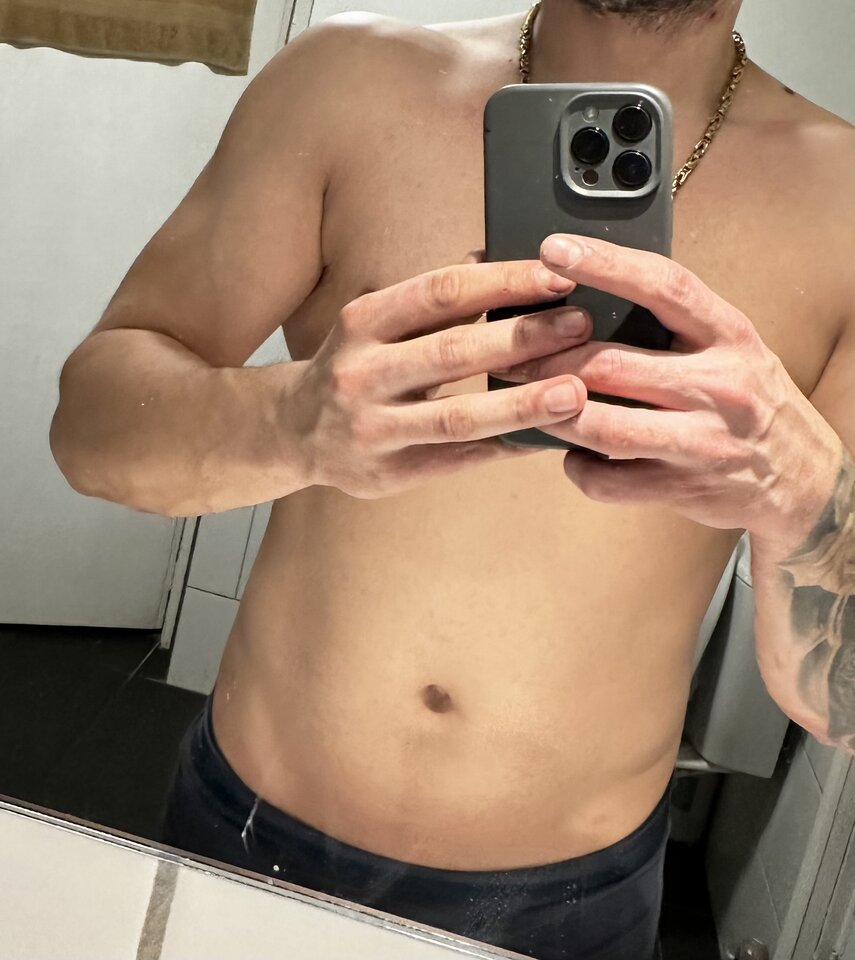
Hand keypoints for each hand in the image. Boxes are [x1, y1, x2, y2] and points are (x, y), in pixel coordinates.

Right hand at [289, 259, 592, 498]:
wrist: (293, 432)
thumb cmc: (352, 366)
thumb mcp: (376, 322)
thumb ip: (433, 301)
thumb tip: (500, 261)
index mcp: (363, 322)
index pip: (441, 292)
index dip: (503, 282)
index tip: (557, 276)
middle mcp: (362, 373)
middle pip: (453, 352)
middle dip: (523, 338)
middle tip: (581, 327)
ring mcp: (374, 429)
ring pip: (458, 416)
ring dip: (521, 404)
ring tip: (574, 393)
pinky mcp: (389, 474)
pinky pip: (458, 460)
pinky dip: (505, 447)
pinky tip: (545, 438)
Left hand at [497, 234, 842, 552]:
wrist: (804, 481)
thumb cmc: (750, 402)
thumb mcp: (729, 349)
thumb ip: (674, 328)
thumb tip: (587, 304)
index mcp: (729, 334)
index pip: (664, 286)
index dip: (605, 263)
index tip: (554, 249)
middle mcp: (719, 385)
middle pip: (613, 363)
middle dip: (548, 358)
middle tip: (509, 353)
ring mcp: (702, 441)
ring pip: (602, 426)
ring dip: (553, 414)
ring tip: (528, 403)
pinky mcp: (683, 488)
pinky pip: (608, 479)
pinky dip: (578, 467)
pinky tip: (574, 454)